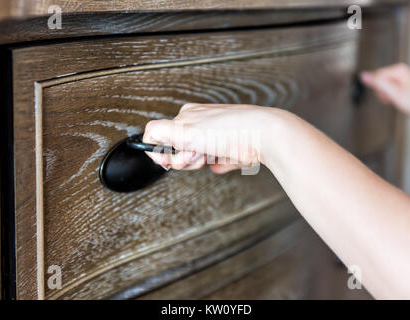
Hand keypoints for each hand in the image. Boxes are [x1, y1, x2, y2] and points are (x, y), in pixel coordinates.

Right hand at [142, 103, 281, 172]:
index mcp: (186, 117)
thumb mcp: (185, 131)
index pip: (161, 137)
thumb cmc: (228, 128)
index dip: (162, 152)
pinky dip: (219, 165)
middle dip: (185, 159)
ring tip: (214, 155)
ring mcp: (214, 139)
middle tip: (197, 153)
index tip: (168, 159)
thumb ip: (159, 133)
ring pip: (196, 161)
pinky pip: (215, 164)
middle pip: (178, 152)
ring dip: (201, 162)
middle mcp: (199, 125)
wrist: (263, 135)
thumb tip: (146, 139)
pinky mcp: (228, 151)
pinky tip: (227, 158)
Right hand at [360, 63, 409, 119]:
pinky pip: (389, 89)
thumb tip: (363, 75)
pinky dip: (391, 96)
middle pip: (379, 80)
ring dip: (386, 95)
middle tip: (393, 97)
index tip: (387, 95)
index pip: (376, 76)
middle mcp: (400, 71)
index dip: (378, 88)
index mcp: (398, 69)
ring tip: (396, 99)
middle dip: (383, 92)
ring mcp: (402, 77)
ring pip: (383, 86)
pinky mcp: (402, 84)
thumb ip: (377, 83)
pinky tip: (398, 99)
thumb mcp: (393, 92)